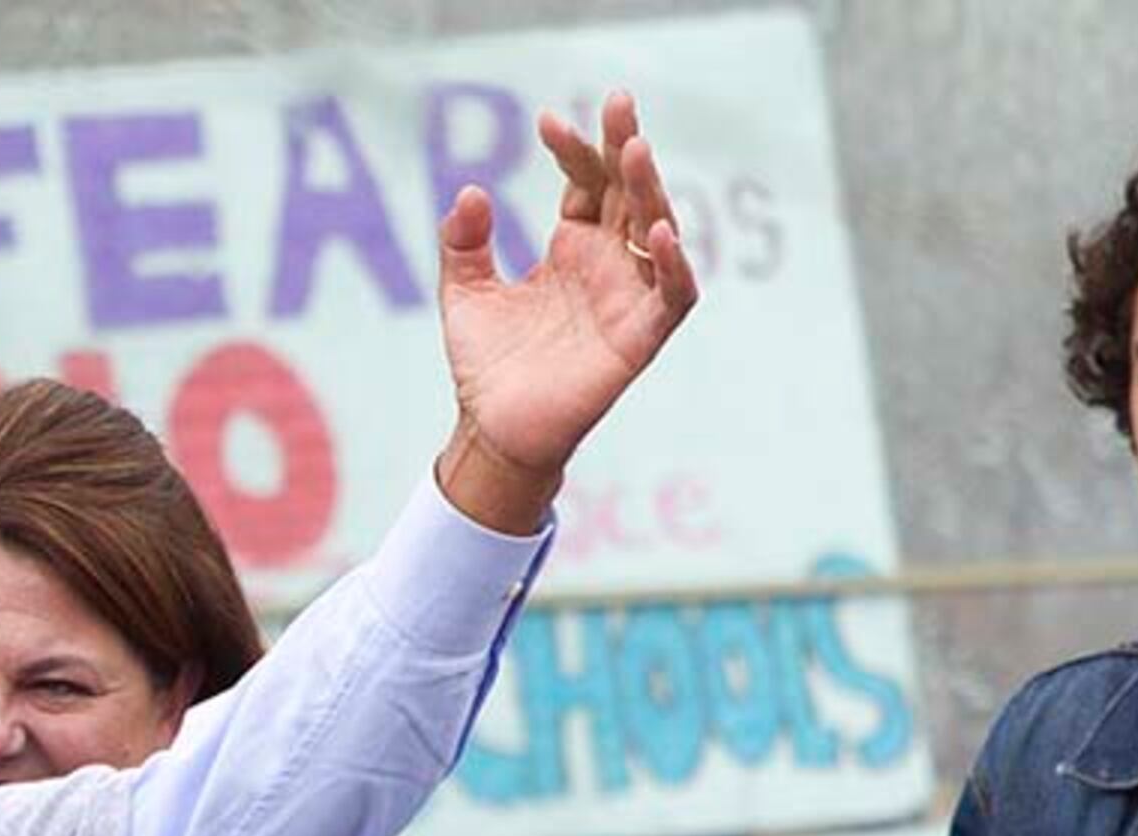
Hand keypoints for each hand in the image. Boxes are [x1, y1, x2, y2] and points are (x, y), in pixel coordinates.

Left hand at [432, 91, 700, 526]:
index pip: (586, 183)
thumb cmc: (487, 364)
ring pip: (657, 229)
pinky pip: (673, 295)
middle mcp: (608, 264)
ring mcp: (628, 297)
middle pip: (628, 192)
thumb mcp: (464, 293)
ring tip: (634, 150)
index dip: (573, 150)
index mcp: (572, 247)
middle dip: (625, 146)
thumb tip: (470, 191)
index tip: (547, 121)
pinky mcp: (640, 338)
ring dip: (649, 189)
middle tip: (617, 102)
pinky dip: (674, 265)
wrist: (493, 430)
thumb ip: (463, 243)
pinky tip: (657, 231)